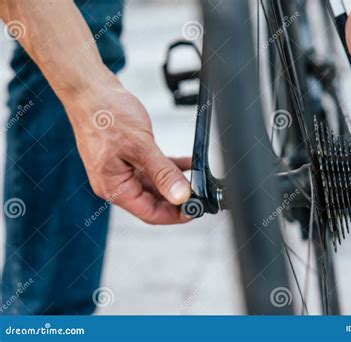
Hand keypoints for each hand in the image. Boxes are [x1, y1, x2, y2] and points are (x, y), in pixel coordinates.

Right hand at [63, 82, 191, 223]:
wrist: (90, 89)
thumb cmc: (105, 114)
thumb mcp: (140, 146)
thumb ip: (162, 173)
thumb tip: (180, 195)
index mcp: (113, 187)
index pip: (149, 213)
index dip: (174, 215)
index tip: (195, 209)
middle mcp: (115, 183)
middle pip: (152, 202)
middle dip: (176, 200)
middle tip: (199, 195)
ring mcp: (120, 171)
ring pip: (153, 186)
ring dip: (174, 183)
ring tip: (195, 180)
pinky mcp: (125, 158)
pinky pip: (150, 170)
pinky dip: (167, 168)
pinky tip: (185, 164)